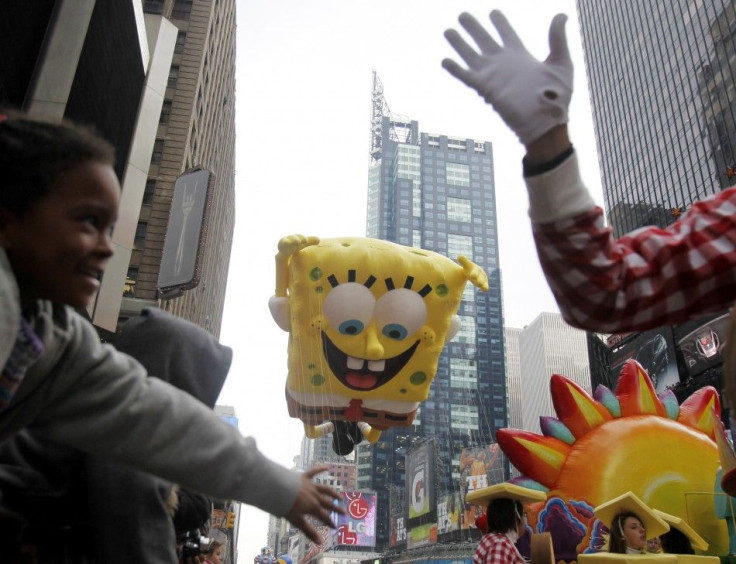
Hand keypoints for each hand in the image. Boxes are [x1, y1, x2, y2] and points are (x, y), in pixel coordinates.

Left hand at [285, 465, 343, 544]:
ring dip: (333, 493)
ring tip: (339, 496)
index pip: (324, 516)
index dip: (330, 522)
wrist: (278, 489)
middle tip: (343, 512)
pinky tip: (327, 467)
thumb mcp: (297, 522)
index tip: (335, 527)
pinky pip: (314, 471)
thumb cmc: (287, 506)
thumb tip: (321, 542)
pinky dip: (321, 469)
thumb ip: (309, 531)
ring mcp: (310, 485)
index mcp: (313, 507)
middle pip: (327, 503)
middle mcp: (315, 496)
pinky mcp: (304, 477)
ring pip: (324, 489)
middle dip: (335, 508)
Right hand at [442, 10, 571, 145]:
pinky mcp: (486, 89)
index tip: (493, 12)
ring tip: (448, 30)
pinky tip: (444, 60)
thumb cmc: (558, 97)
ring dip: (459, 43)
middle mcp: (503, 63)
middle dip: (473, 27)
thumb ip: (558, 38)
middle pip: (484, 39)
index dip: (499, 22)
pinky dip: (455, 69)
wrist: (547, 122)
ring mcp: (493, 75)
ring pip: (471, 55)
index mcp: (520, 56)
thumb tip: (562, 15)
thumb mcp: (562, 62)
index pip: (506, 33)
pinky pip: (466, 76)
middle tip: (463, 15)